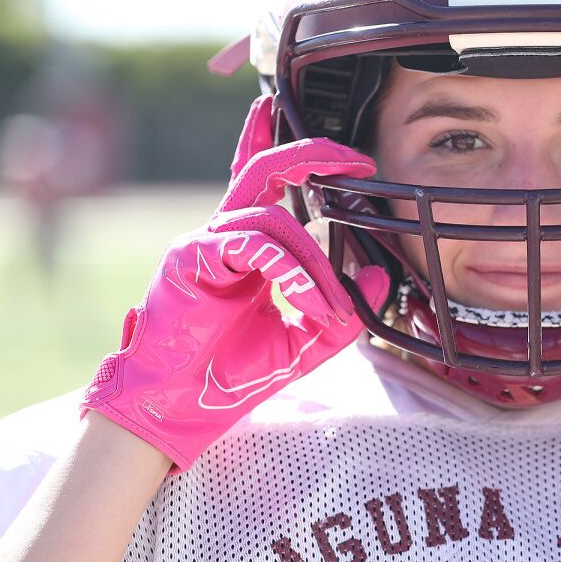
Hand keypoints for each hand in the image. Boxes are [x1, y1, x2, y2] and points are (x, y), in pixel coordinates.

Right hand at [80, 96, 388, 472]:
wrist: (180, 407)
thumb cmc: (230, 375)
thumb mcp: (303, 344)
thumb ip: (342, 313)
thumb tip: (379, 280)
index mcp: (249, 249)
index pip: (270, 186)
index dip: (298, 155)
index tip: (349, 155)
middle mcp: (225, 237)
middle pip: (264, 170)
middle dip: (310, 154)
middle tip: (354, 159)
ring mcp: (204, 243)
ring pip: (273, 221)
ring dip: (313, 264)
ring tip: (328, 310)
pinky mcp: (189, 257)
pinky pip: (252, 246)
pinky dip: (290, 271)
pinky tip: (306, 300)